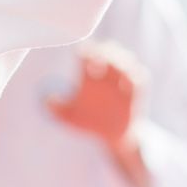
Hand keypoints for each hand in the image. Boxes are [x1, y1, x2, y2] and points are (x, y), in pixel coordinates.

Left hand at [48, 46, 157, 186]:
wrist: (112, 136)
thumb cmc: (89, 123)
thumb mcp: (71, 118)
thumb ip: (58, 110)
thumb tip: (47, 100)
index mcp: (89, 78)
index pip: (87, 57)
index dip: (85, 53)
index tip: (81, 54)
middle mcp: (107, 76)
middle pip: (109, 53)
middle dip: (105, 51)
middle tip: (99, 54)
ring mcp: (123, 83)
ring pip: (126, 62)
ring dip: (122, 60)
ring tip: (116, 64)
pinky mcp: (136, 93)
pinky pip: (140, 80)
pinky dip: (136, 76)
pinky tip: (130, 78)